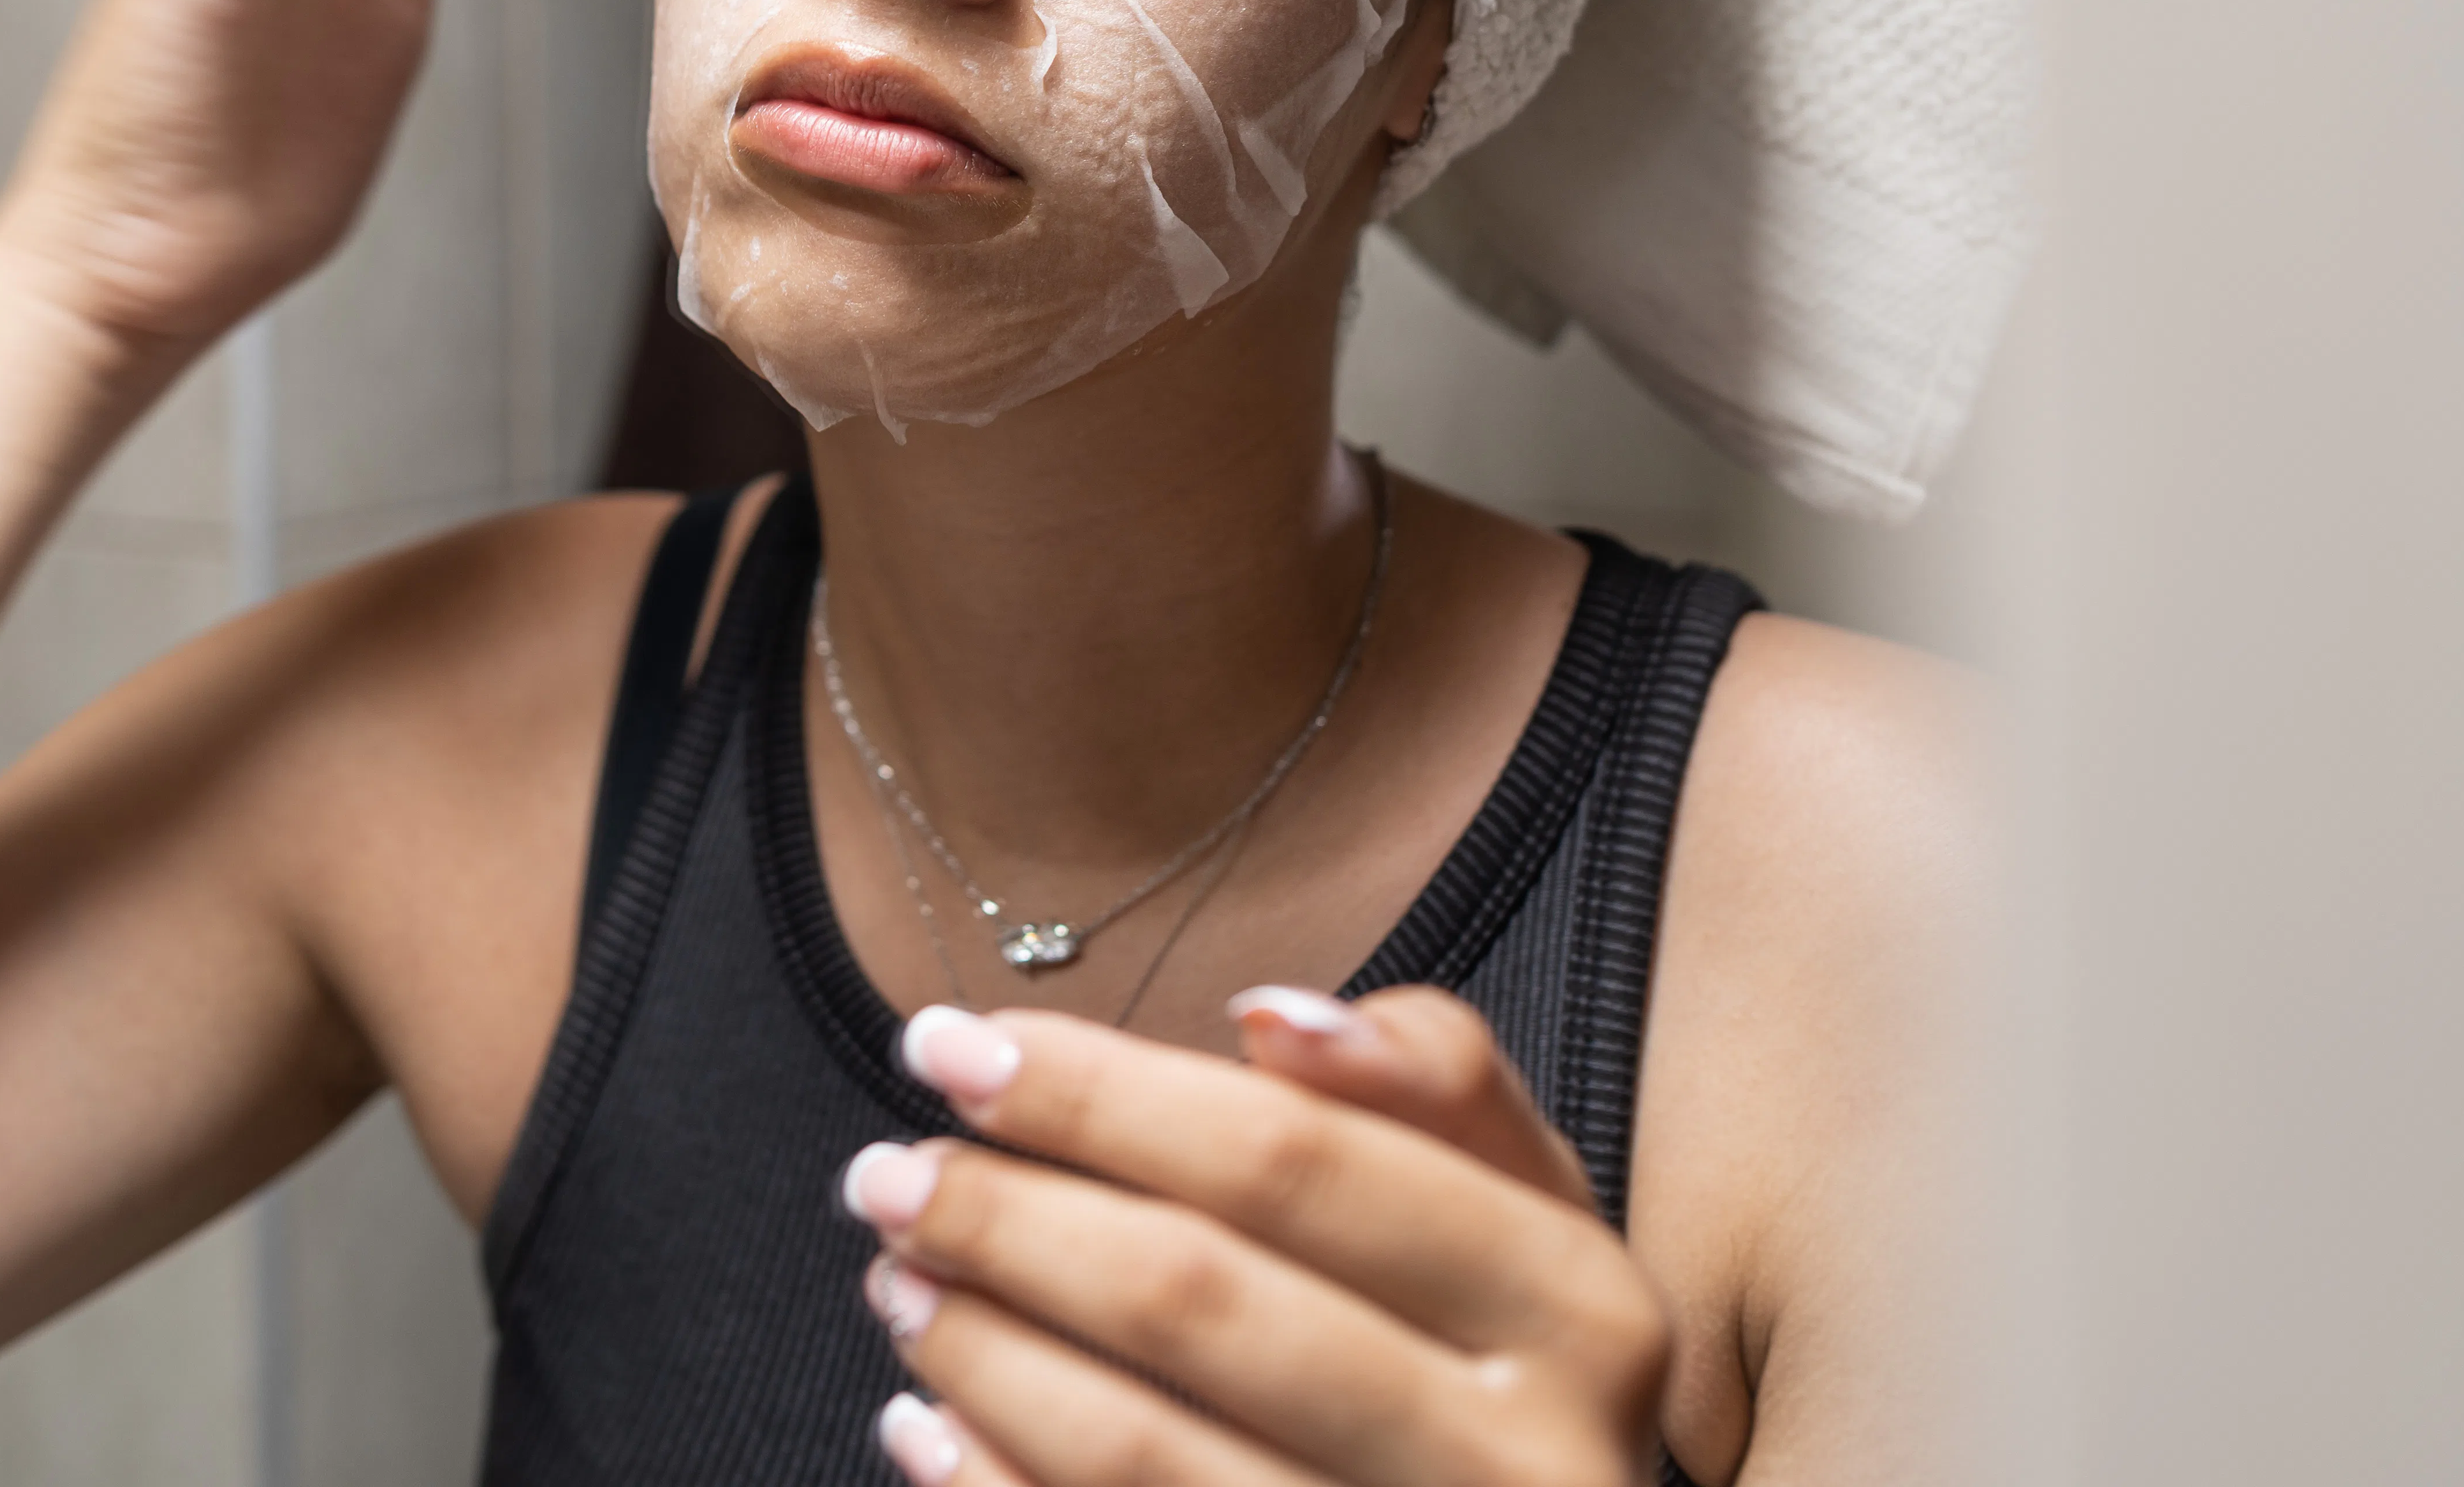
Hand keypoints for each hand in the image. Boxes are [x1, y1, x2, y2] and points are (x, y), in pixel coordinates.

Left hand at [841, 990, 1672, 1486]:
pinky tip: (925, 1425)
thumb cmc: (1499, 1359)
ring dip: (981, 1352)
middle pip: (1196, 1300)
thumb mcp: (1519, 1208)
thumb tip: (1275, 1020)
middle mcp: (1526, 1466)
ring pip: (1139, 1452)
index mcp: (1579, 1313)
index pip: (1290, 1161)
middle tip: (884, 1173)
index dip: (1098, 1094)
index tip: (949, 1042)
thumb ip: (1430, 1084)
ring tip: (897, 1281)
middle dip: (1007, 1219)